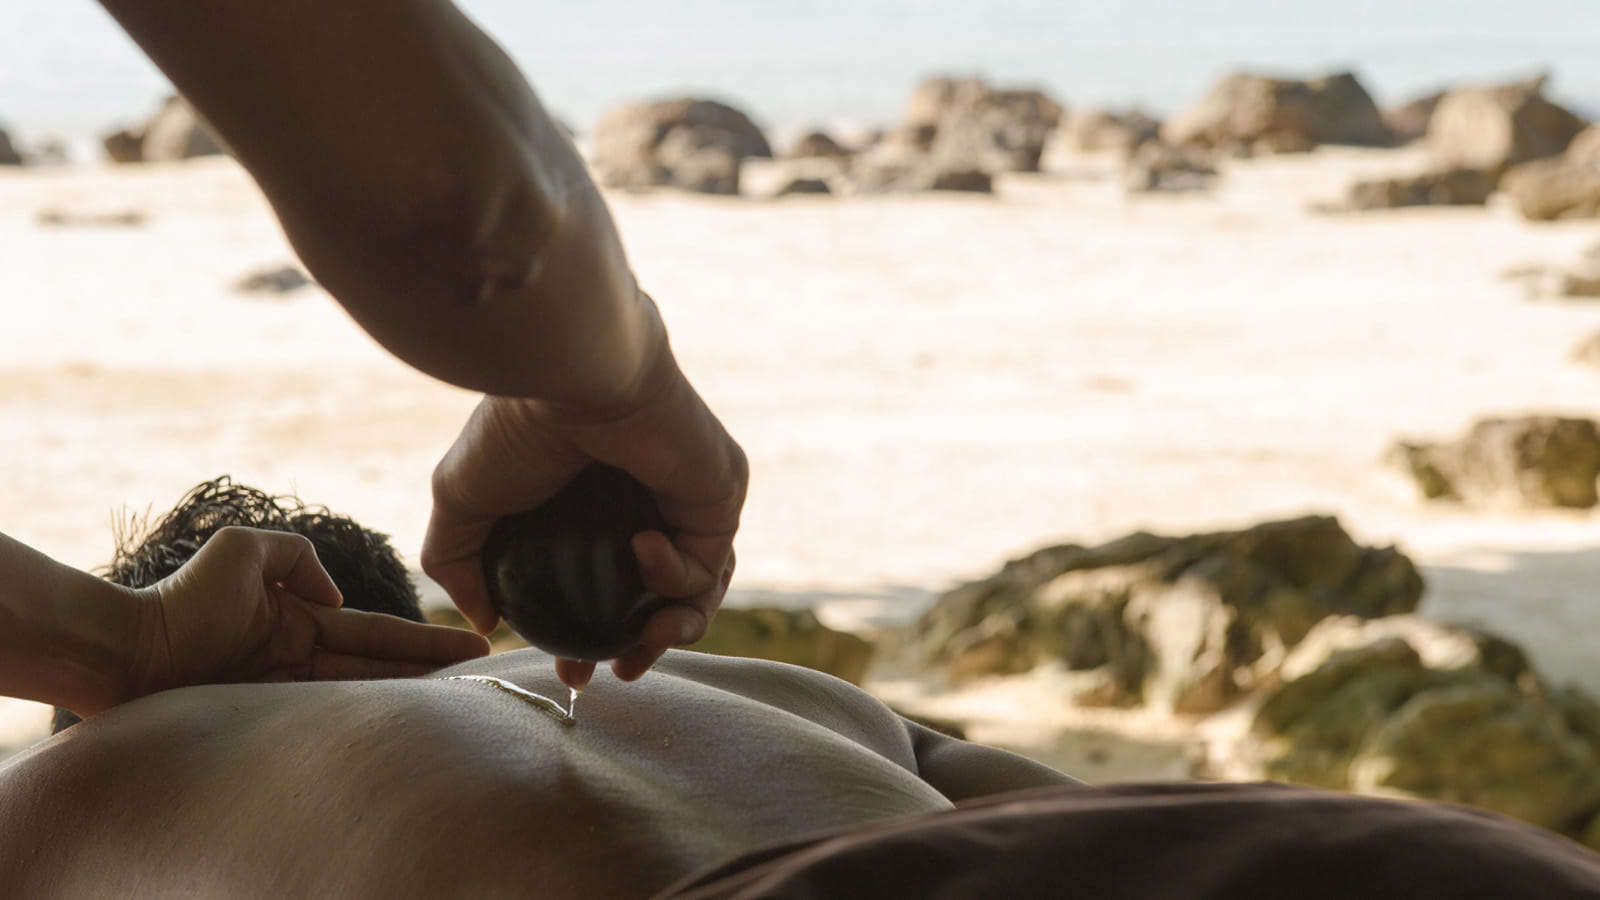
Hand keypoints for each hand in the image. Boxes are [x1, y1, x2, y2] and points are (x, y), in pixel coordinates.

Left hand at [132, 526, 489, 696]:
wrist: (127, 650)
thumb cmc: (180, 598)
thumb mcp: (243, 549)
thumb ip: (296, 556)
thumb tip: (333, 596)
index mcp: (302, 620)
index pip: (376, 633)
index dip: (425, 640)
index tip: (473, 644)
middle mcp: (302, 659)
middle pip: (381, 668)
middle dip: (432, 672)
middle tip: (487, 678)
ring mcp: (287, 692)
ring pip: (361, 695)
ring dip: (410, 698)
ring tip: (461, 701)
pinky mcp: (270, 719)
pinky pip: (328, 718)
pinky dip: (365, 722)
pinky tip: (401, 727)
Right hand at [421, 341, 746, 688]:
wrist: (572, 377)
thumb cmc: (515, 428)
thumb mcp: (463, 501)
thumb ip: (460, 561)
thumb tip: (485, 622)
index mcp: (587, 509)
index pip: (599, 589)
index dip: (587, 639)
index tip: (570, 672)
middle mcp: (640, 505)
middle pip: (653, 600)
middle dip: (636, 648)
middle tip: (607, 673)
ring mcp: (685, 500)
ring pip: (695, 592)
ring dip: (671, 630)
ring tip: (640, 642)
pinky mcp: (721, 494)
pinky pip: (709, 562)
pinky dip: (677, 574)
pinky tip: (643, 547)